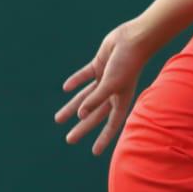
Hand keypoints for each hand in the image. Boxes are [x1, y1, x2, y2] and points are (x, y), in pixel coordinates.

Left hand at [54, 21, 153, 154]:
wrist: (133, 39)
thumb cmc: (127, 63)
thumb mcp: (111, 84)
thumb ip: (96, 99)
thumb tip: (81, 114)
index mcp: (121, 100)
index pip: (111, 124)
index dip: (103, 138)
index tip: (94, 152)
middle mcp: (113, 93)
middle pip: (93, 114)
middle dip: (82, 127)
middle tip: (69, 140)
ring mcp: (105, 79)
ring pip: (85, 98)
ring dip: (72, 108)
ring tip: (58, 119)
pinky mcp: (99, 65)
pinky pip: (85, 76)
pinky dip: (76, 82)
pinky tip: (66, 88)